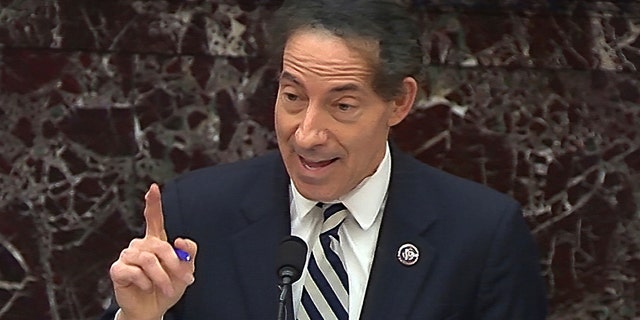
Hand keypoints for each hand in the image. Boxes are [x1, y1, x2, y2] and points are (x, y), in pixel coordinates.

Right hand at [109, 184, 196, 319]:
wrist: (154, 309)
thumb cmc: (169, 286)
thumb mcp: (186, 269)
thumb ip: (188, 252)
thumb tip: (180, 239)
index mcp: (156, 241)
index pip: (154, 218)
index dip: (154, 203)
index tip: (154, 188)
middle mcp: (140, 245)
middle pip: (159, 245)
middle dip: (174, 263)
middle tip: (186, 279)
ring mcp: (127, 256)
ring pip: (148, 260)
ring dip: (162, 277)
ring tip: (167, 288)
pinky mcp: (117, 270)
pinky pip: (134, 271)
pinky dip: (145, 282)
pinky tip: (146, 287)